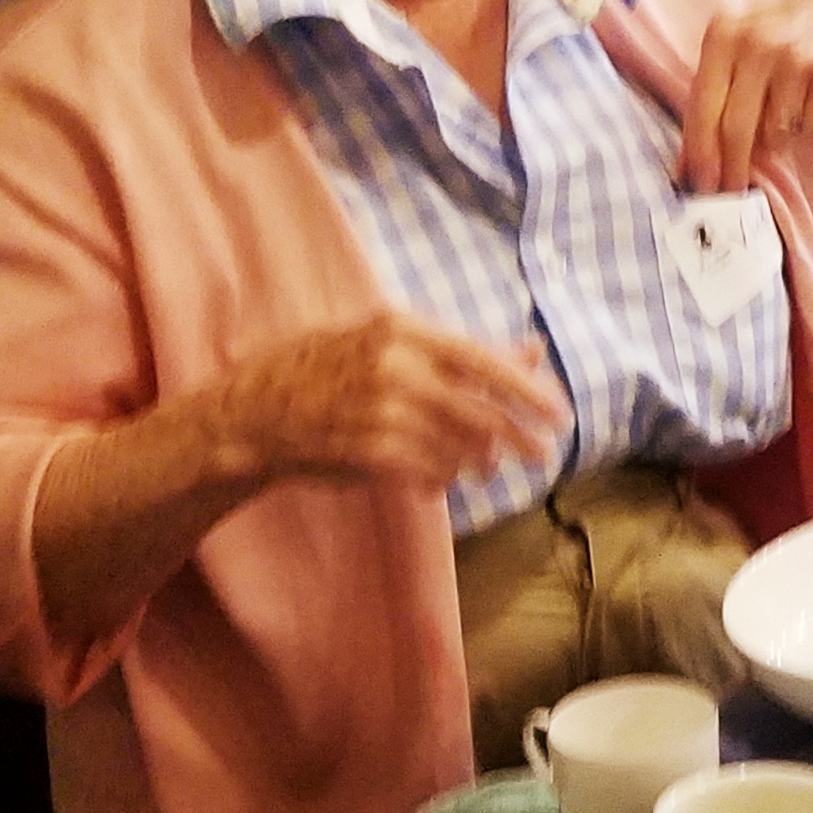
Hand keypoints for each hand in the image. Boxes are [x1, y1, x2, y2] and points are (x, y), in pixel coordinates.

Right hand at [212, 314, 566, 495]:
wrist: (253, 412)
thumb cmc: (327, 371)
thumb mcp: (390, 344)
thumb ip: (461, 352)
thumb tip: (531, 349)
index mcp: (402, 329)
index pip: (483, 359)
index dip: (528, 390)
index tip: (560, 414)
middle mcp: (393, 366)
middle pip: (479, 409)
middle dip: (520, 437)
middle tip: (543, 456)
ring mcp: (378, 410)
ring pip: (456, 445)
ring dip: (478, 463)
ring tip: (485, 470)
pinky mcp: (365, 450)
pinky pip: (426, 470)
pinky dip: (441, 479)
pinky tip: (440, 483)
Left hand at [681, 0, 812, 192]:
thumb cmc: (783, 43)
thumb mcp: (739, 55)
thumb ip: (710, 101)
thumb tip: (687, 165)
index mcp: (724, 34)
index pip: (704, 106)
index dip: (701, 151)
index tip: (702, 183)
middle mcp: (759, 41)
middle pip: (735, 126)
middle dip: (732, 166)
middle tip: (733, 190)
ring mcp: (798, 58)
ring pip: (774, 131)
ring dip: (776, 137)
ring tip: (784, 116)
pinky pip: (809, 128)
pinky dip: (808, 128)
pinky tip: (811, 106)